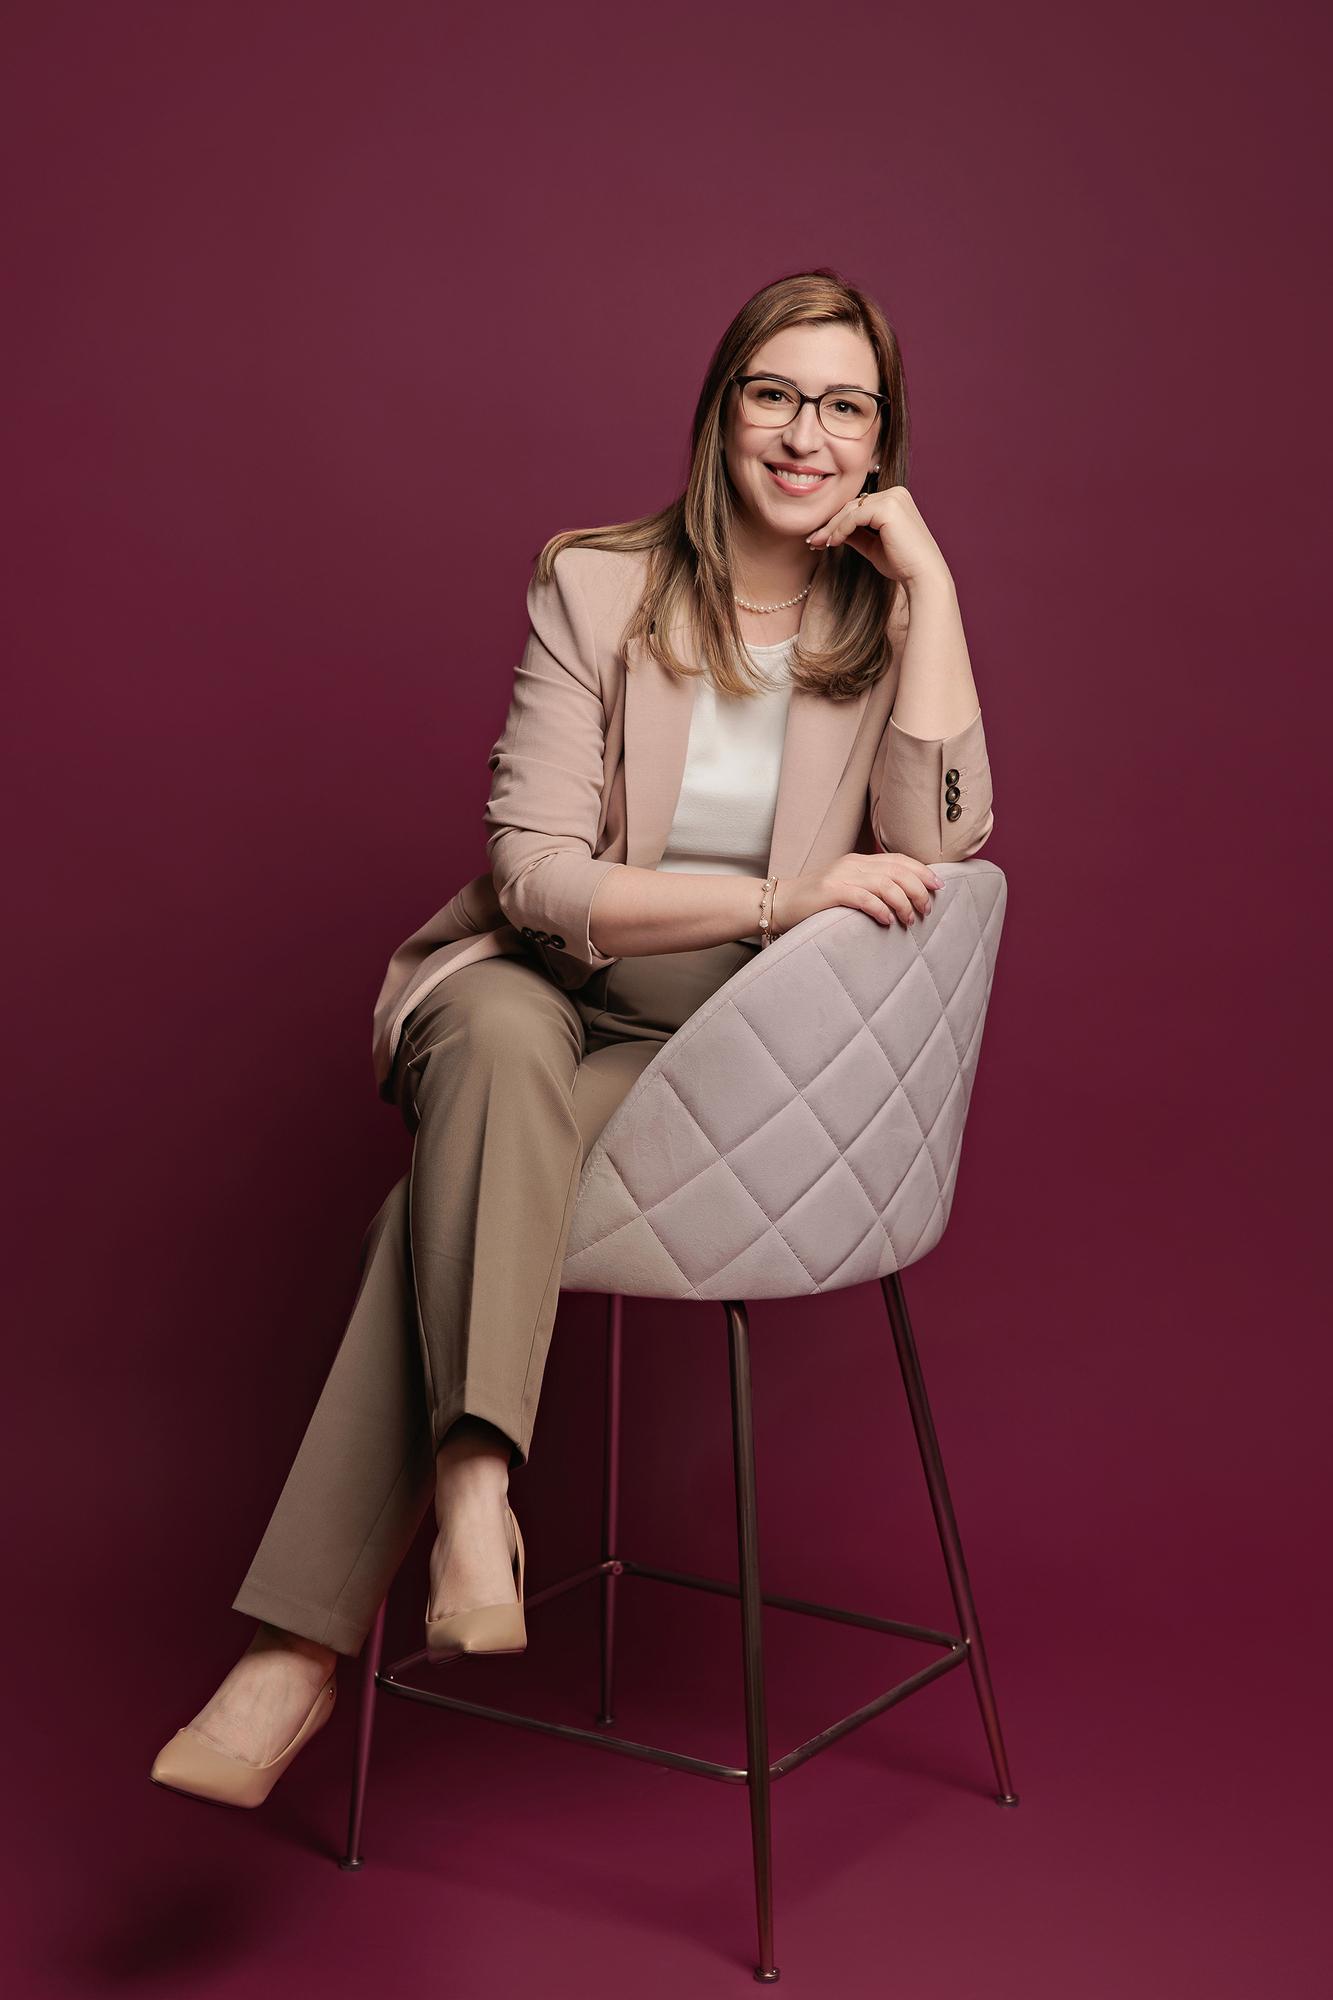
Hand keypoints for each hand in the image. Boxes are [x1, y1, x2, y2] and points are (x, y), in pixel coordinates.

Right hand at [775, 852, 943, 933]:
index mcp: (858, 861)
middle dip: (918, 889)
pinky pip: (863, 897)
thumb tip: (902, 900)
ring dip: (903, 902)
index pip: (898, 860)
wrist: (779, 904)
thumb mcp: (845, 889)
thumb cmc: (815, 904)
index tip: (939, 887)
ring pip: (885, 883)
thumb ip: (869, 889)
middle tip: (927, 909)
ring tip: (910, 919)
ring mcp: (841, 876)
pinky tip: (888, 921)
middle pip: (897, 870)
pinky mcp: (830, 892)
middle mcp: (852, 864)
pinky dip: (880, 909)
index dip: (922, 871)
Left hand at [805, 483, 949, 588]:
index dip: (837, 522)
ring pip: (851, 510)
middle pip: (853, 505)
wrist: (923, 576)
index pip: (859, 506)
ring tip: (817, 543)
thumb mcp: (873, 546)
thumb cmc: (902, 564)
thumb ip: (855, 535)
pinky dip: (840, 530)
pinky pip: (855, 517)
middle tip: (812, 541)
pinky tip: (832, 543)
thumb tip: (832, 532)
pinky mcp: (888, 507)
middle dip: (830, 524)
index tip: (819, 538)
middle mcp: (896, 493)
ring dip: (831, 528)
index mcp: (895, 499)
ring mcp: (893, 498)